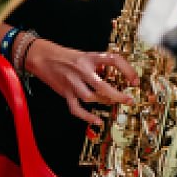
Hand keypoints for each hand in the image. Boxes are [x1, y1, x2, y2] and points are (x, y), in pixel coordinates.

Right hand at [22, 38, 136, 126]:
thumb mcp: (84, 55)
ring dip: (104, 102)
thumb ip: (97, 65)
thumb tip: (114, 78)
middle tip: (129, 100)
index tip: (135, 80)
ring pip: (90, 97)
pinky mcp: (64, 92)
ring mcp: (72, 82)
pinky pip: (76, 108)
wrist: (42, 56)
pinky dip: (87, 117)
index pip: (113, 60)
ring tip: (112, 103)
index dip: (127, 69)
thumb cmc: (64, 56)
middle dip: (118, 95)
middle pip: (102, 86)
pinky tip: (97, 121)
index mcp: (89, 57)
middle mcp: (81, 69)